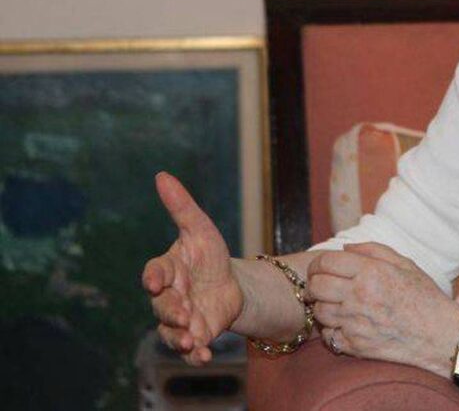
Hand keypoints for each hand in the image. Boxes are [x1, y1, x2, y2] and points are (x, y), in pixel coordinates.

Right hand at [141, 172, 243, 365]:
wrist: (230, 284)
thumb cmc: (208, 254)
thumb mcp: (201, 229)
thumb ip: (181, 206)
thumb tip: (162, 175)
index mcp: (167, 270)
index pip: (155, 273)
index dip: (154, 277)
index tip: (157, 280)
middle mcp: (169, 297)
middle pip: (163, 306)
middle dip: (171, 311)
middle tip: (182, 313)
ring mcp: (180, 319)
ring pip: (171, 332)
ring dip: (179, 337)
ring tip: (192, 340)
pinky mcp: (195, 336)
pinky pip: (189, 350)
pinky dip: (194, 355)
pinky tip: (204, 356)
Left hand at [307, 243, 458, 376]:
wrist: (439, 335)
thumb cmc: (424, 297)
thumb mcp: (405, 264)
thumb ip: (373, 250)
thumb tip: (345, 249)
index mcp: (371, 272)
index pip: (326, 262)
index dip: (318, 264)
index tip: (321, 268)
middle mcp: (360, 296)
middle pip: (316, 286)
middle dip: (314, 284)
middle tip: (322, 286)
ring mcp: (356, 323)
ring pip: (319, 312)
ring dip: (322, 306)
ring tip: (336, 305)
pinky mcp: (356, 346)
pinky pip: (328, 336)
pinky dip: (331, 330)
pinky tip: (344, 325)